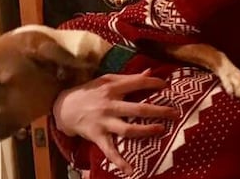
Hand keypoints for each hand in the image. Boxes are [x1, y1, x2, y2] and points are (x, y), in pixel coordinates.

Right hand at [52, 70, 178, 174]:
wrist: (64, 108)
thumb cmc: (89, 91)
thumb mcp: (107, 80)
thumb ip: (129, 77)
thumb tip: (150, 70)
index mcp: (112, 88)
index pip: (137, 83)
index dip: (153, 83)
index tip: (167, 86)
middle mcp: (109, 105)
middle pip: (137, 109)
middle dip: (158, 111)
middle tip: (175, 113)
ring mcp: (104, 122)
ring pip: (127, 129)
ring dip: (145, 131)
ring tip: (161, 130)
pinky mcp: (98, 137)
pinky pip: (110, 151)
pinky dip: (119, 162)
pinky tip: (131, 171)